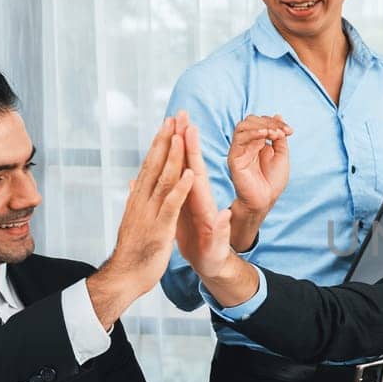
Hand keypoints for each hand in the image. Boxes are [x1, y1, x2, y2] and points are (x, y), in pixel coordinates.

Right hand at [87, 116, 195, 326]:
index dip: (160, 143)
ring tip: (181, 133)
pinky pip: (171, 206)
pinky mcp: (160, 228)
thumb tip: (132, 182)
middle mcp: (143, 201)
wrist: (124, 277)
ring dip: (173, 156)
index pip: (151, 165)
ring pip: (163, 179)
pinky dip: (180, 188)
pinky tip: (188, 173)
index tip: (167, 122)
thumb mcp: (136, 221)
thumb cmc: (133, 251)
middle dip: (166, 139)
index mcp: (141, 199)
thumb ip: (136, 200)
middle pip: (155, 164)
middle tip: (174, 114)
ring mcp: (151, 213)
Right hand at [176, 122, 262, 308]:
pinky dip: (165, 174)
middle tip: (178, 113)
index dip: (191, 150)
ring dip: (173, 149)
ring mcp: (184, 204)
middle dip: (181, 139)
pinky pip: (170, 189)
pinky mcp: (178, 212)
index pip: (195, 170)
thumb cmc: (213, 256)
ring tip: (171, 126)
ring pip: (177, 170)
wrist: (209, 268)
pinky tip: (158, 160)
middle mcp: (192, 200)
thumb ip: (219, 230)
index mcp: (201, 205)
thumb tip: (224, 215)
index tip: (188, 127)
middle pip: (186, 164)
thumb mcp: (217, 245)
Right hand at [226, 114, 291, 249]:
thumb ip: (279, 136)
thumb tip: (278, 115)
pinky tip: (265, 136)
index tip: (290, 131)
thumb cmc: (272, 181)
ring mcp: (239, 150)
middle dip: (269, 123)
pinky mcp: (234, 157)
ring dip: (261, 126)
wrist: (265, 200)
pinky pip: (239, 139)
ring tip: (275, 133)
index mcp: (257, 142)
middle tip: (283, 132)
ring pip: (243, 126)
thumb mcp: (281, 155)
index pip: (261, 122)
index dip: (275, 123)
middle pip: (251, 121)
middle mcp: (246, 144)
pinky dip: (253, 133)